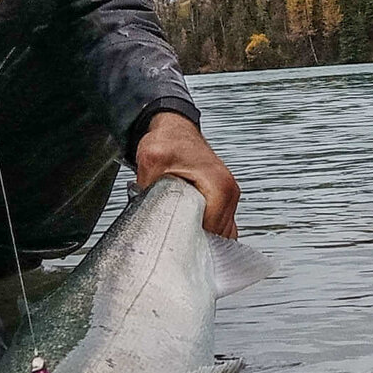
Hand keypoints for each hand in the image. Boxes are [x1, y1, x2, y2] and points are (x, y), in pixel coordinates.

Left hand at [135, 111, 241, 237]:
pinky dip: (209, 233)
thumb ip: (147, 184)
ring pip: (223, 234)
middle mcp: (229, 191)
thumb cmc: (169, 141)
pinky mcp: (224, 199)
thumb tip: (143, 211)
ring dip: (204, 239)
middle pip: (220, 237)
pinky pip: (222, 226)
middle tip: (175, 242)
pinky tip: (191, 230)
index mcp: (218, 185)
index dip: (192, 241)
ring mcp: (229, 196)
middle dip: (197, 243)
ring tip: (182, 237)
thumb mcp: (152, 159)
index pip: (212, 232)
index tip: (175, 243)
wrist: (175, 130)